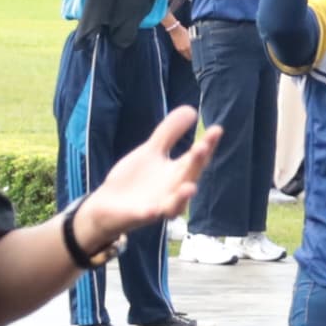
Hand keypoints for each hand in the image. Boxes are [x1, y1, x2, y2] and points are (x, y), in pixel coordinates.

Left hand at [80, 106, 220, 234]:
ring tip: (190, 187)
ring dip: (183, 197)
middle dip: (196, 164)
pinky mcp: (139, 216)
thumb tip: (192, 110)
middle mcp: (173, 190)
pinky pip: (147, 216)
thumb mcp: (152, 151)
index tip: (217, 129)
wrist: (108, 205)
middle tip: (202, 148)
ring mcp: (158, 205)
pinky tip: (152, 209)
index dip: (207, 144)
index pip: (196, 158)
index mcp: (177, 172)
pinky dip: (151, 213)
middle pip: (189, 177)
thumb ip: (170, 133)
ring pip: (175, 203)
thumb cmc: (135, 179)